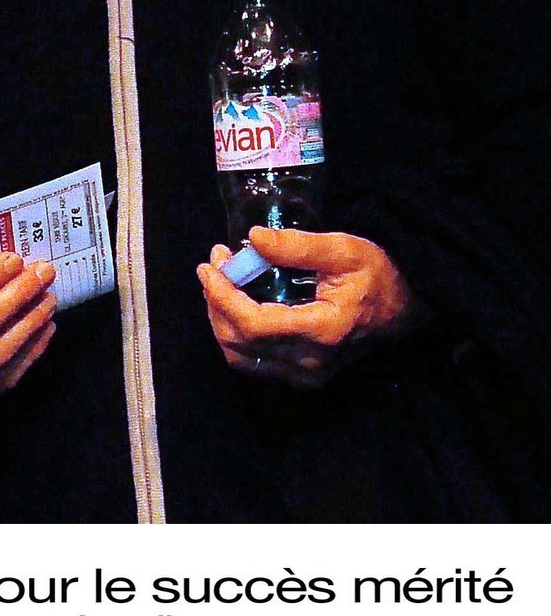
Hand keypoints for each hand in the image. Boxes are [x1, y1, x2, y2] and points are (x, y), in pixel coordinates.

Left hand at [196, 227, 412, 389]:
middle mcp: (310, 362)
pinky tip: (238, 305)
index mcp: (321, 331)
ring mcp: (306, 374)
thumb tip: (252, 238)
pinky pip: (255, 361)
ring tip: (222, 284)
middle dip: (216, 302)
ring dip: (222, 320)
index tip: (209, 266)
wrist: (406, 309)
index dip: (221, 297)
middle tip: (216, 266)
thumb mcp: (344, 250)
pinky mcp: (304, 376)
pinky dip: (237, 335)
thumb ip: (297, 246)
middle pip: (238, 342)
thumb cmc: (378, 276)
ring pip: (240, 356)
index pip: (251, 324)